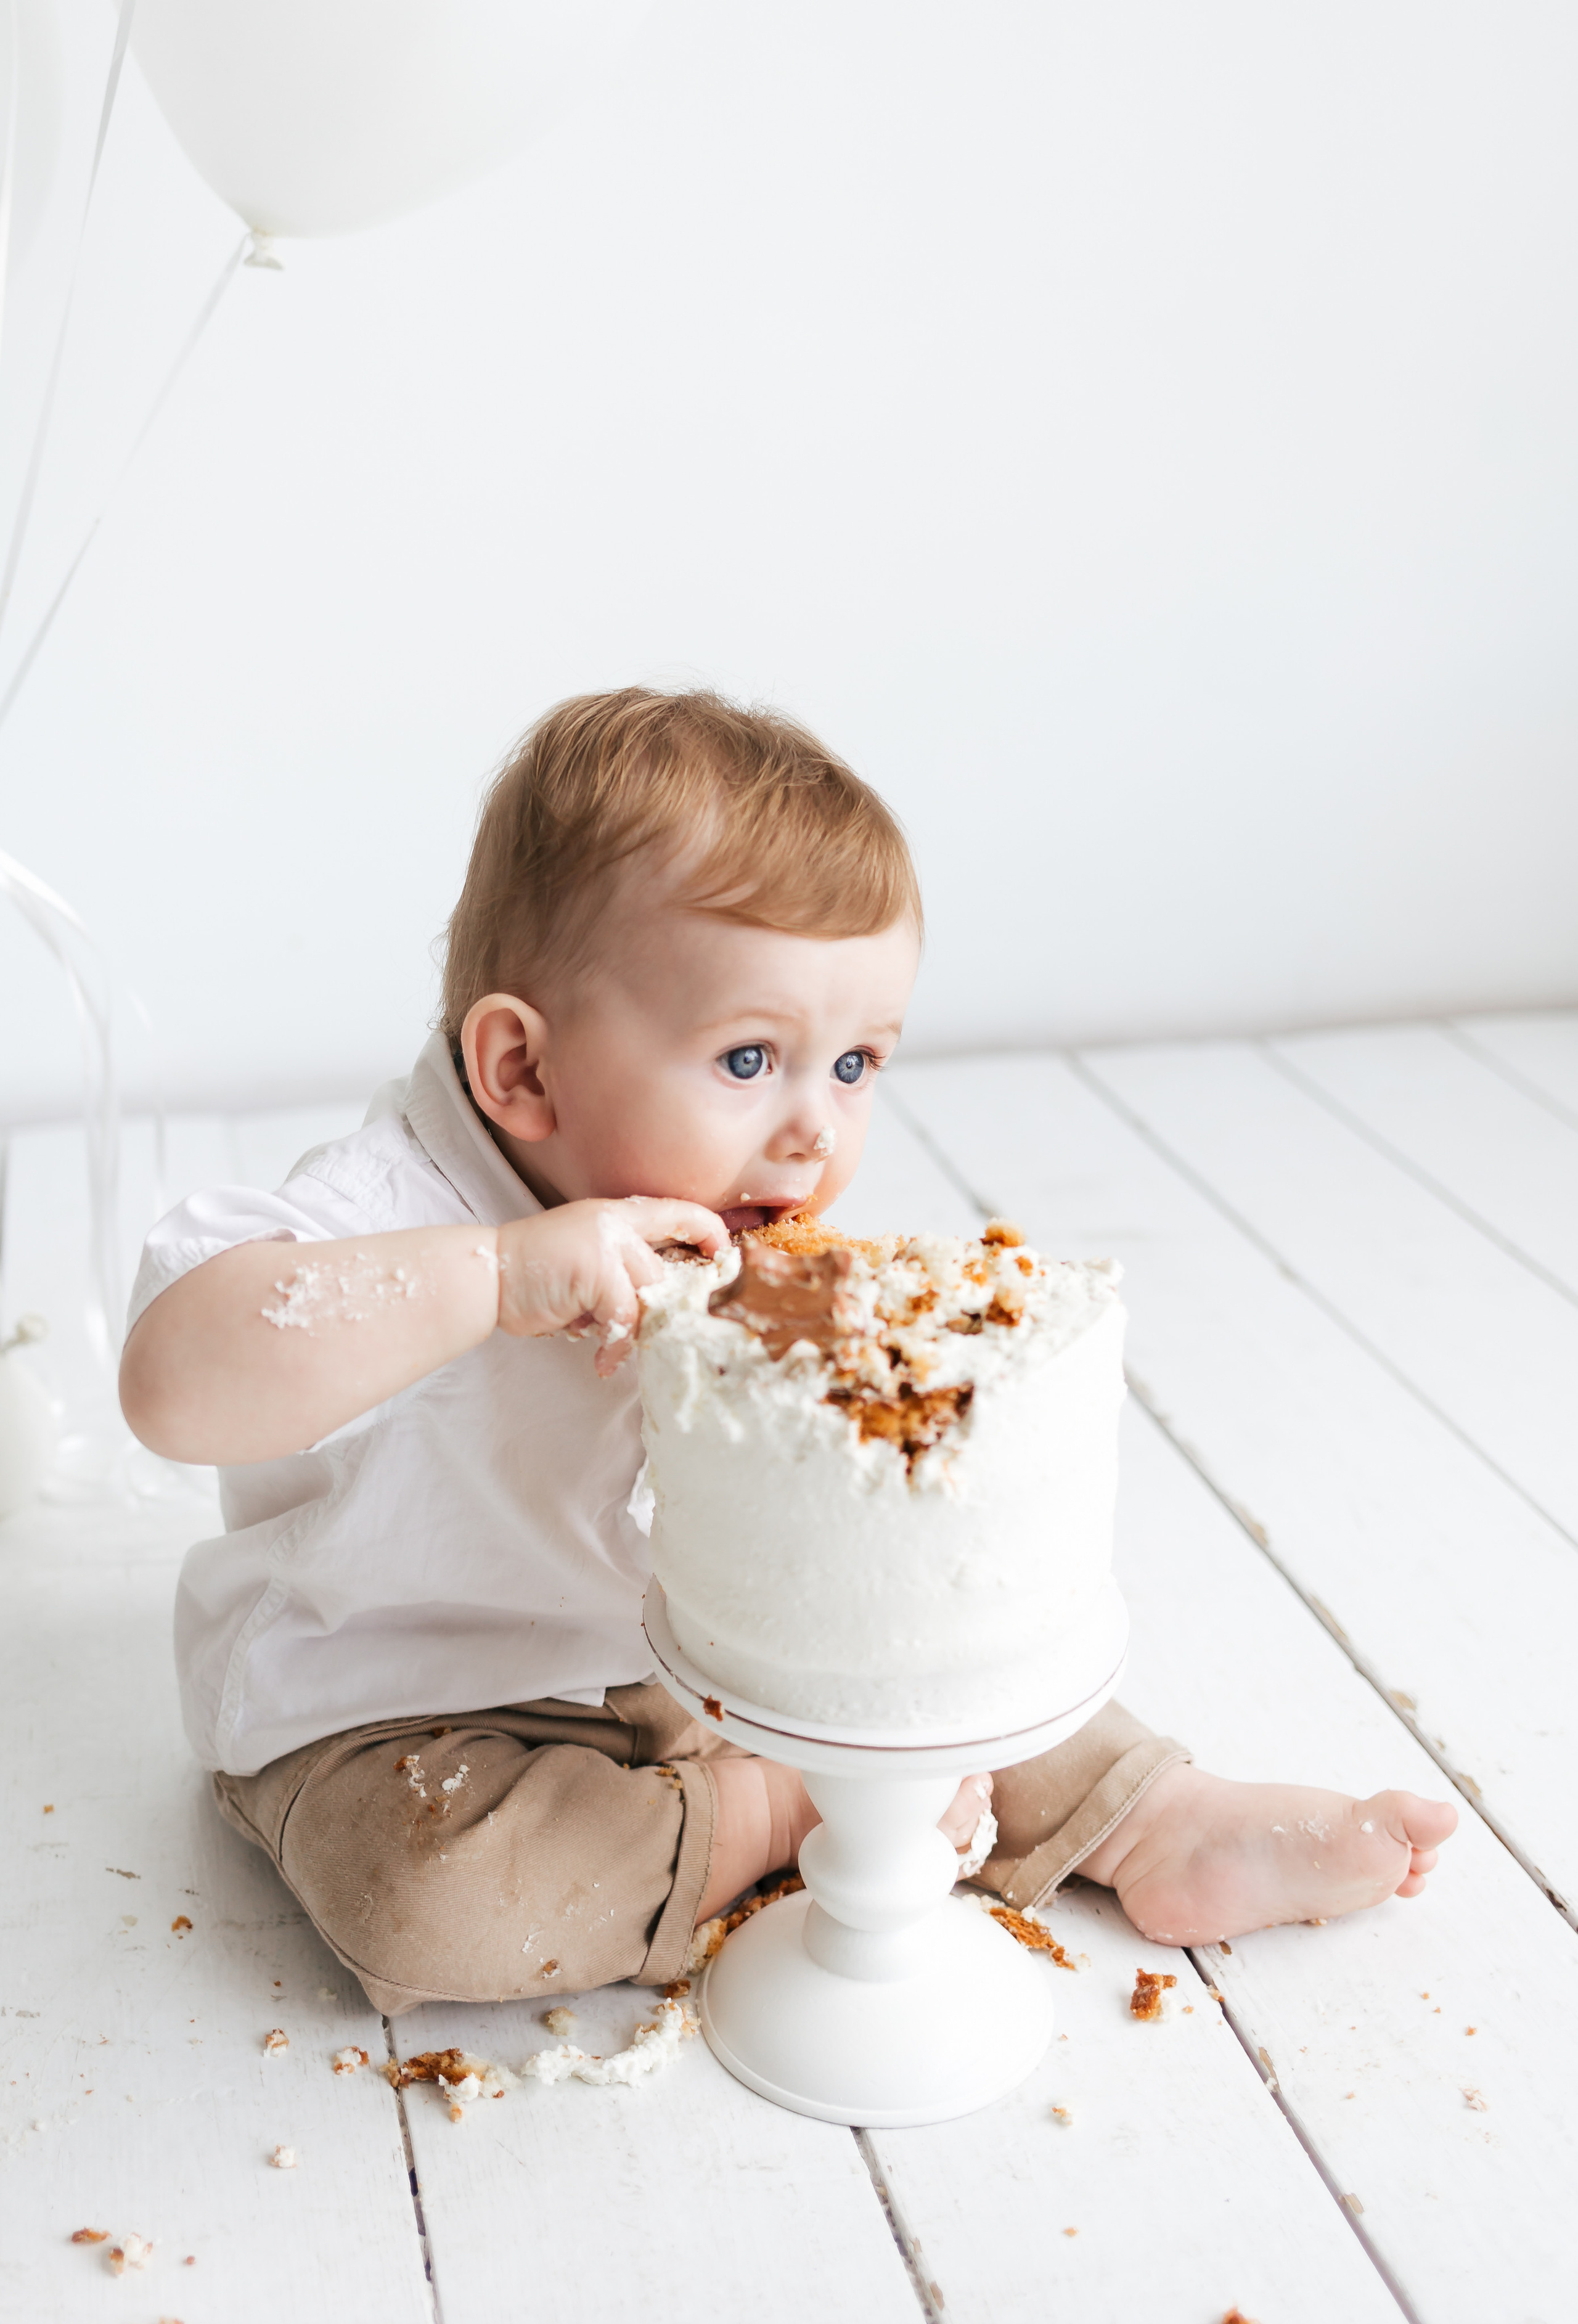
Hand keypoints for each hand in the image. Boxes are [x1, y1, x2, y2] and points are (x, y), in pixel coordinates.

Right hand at [494, 1197, 726, 1372]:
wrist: (486, 1276)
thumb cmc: (535, 1277)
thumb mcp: (586, 1261)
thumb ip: (621, 1271)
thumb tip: (663, 1307)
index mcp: (617, 1216)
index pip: (678, 1213)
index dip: (710, 1233)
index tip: (725, 1259)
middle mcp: (615, 1222)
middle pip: (669, 1271)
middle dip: (665, 1312)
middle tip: (652, 1337)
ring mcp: (606, 1242)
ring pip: (651, 1296)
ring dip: (633, 1331)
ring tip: (609, 1345)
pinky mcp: (597, 1269)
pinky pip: (627, 1317)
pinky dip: (616, 1346)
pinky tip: (602, 1361)